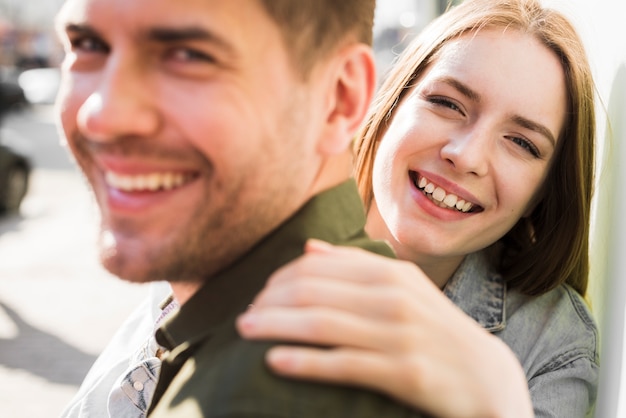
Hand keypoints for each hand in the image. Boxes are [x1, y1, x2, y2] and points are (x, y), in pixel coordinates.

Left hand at [236, 239, 532, 417]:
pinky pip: (342, 364)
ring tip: (244, 330)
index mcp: (390, 273)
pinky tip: (274, 362)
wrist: (486, 376)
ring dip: (275, 326)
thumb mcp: (403, 289)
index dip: (281, 278)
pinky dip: (304, 361)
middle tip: (244, 314)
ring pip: (321, 324)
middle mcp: (393, 297)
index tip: (259, 293)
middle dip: (271, 301)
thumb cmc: (435, 330)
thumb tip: (309, 248)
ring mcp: (399, 334)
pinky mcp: (403, 372)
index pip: (320, 266)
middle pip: (314, 291)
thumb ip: (356, 265)